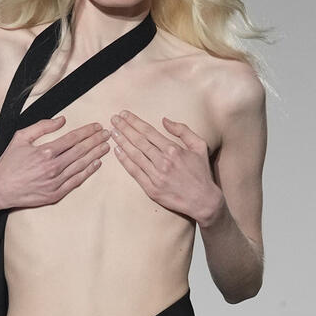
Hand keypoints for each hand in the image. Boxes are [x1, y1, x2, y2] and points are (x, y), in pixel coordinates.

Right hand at [0, 116, 109, 210]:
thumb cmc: (9, 163)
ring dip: (95, 155)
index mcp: (45, 152)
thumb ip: (42, 127)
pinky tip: (96, 164)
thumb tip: (61, 120)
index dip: (87, 131)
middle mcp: (53, 167)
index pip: (72, 138)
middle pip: (80, 151)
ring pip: (81, 166)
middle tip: (107, 134)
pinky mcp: (55, 194)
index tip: (97, 126)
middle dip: (96, 141)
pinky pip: (76, 182)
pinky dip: (87, 172)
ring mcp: (55, 182)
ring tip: (106, 147)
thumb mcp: (21, 138)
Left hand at [109, 111, 223, 224]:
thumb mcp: (199, 146)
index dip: (134, 121)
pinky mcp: (151, 189)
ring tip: (112, 132)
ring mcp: (156, 176)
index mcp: (174, 150)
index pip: (149, 131)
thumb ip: (183, 130)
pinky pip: (135, 172)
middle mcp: (163, 162)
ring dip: (122, 142)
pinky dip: (125, 161)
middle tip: (113, 119)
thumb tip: (165, 120)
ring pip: (135, 155)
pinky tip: (117, 151)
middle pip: (139, 141)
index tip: (124, 114)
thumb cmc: (201, 172)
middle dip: (124, 128)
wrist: (203, 201)